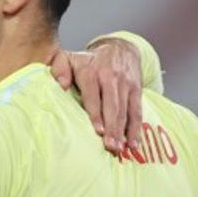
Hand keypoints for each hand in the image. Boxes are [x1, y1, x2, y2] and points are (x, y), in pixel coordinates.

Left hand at [49, 37, 142, 153]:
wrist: (120, 48)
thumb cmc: (89, 61)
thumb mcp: (70, 58)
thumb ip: (60, 68)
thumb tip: (60, 84)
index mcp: (92, 71)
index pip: (93, 94)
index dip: (96, 113)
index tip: (98, 130)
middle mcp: (111, 77)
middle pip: (112, 105)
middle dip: (112, 127)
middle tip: (110, 146)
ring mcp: (126, 83)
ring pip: (126, 109)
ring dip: (124, 130)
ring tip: (121, 148)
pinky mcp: (137, 89)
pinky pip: (137, 110)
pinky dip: (136, 128)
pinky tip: (133, 143)